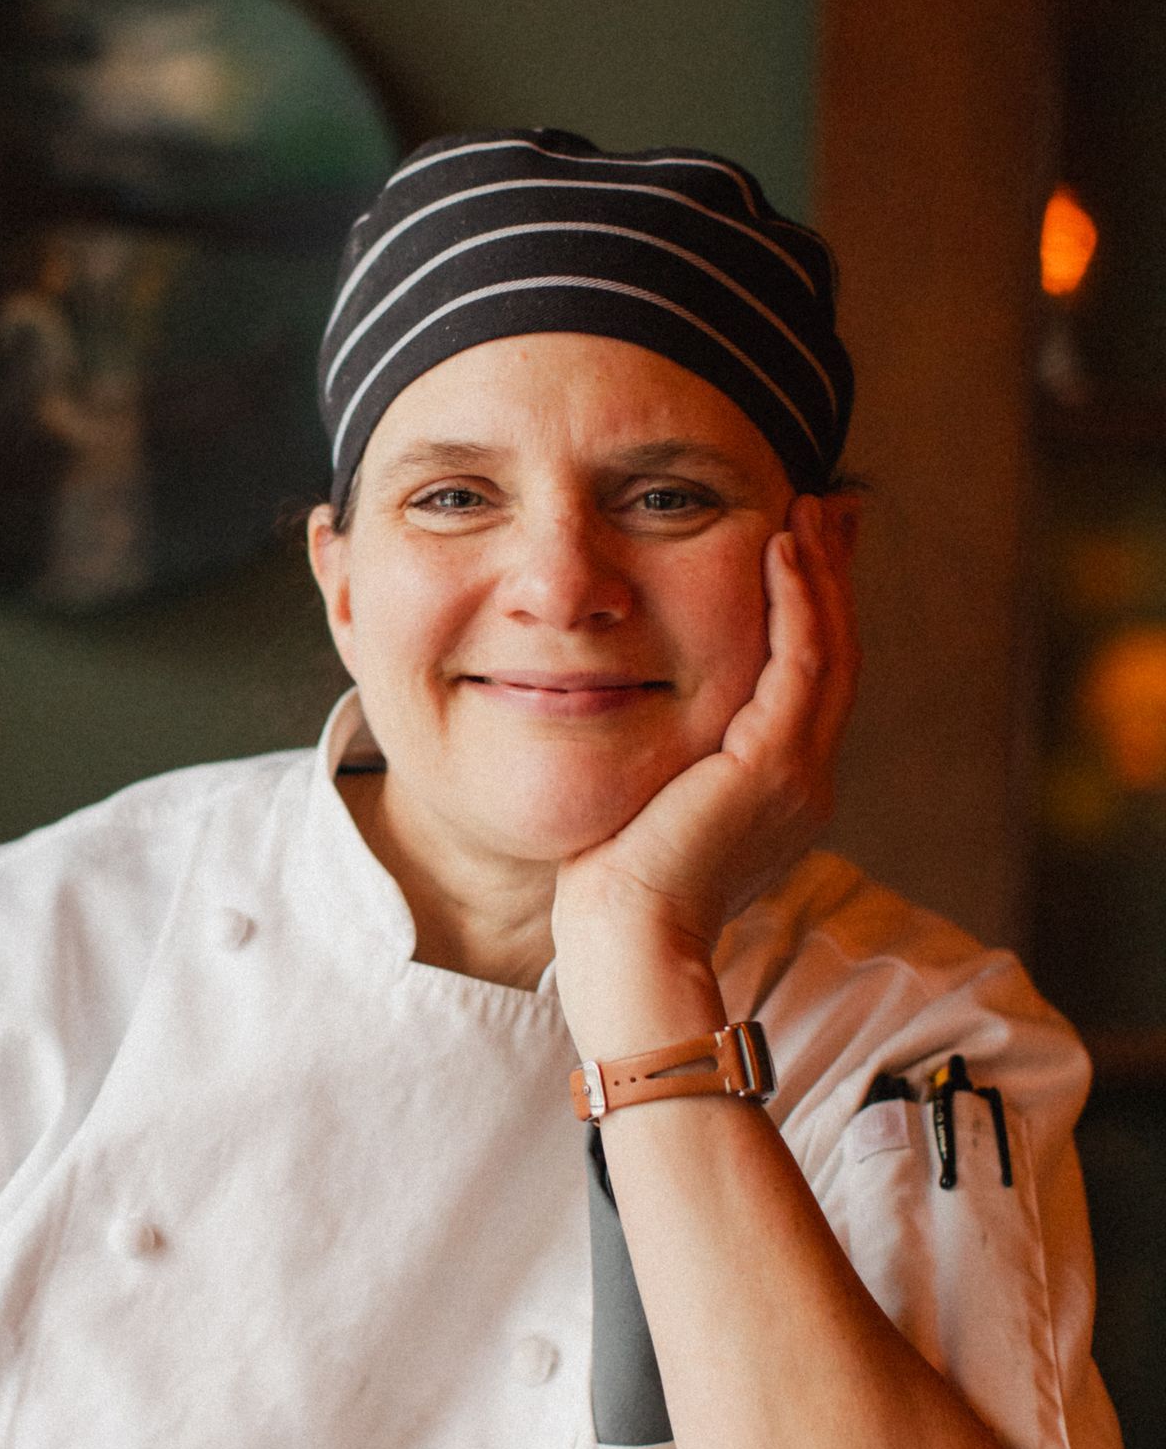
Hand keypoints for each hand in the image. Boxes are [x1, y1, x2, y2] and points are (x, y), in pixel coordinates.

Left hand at [552, 496, 858, 1054]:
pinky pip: (800, 662)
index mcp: (780, 790)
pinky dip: (797, 599)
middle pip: (836, 653)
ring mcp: (798, 773)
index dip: (811, 608)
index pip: (808, 680)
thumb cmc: (613, 890)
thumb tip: (628, 716)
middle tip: (825, 503)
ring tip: (808, 506)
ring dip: (821, 571)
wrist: (627, 944)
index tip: (799, 545)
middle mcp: (805, 779)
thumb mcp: (648, 805)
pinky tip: (781, 547)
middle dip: (832, 575)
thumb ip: (663, 761)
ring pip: (830, 648)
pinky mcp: (775, 766)